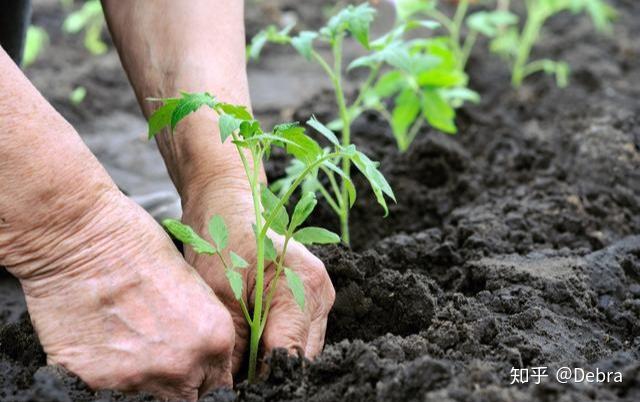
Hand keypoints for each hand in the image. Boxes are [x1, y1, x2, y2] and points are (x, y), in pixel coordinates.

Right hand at [6, 188, 234, 400]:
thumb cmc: (138, 246)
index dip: (203, 381)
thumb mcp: (192, 286)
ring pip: (146, 401)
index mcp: (215, 339)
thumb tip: (200, 359)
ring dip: (140, 383)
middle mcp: (183, 366)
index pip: (218, 387)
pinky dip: (103, 377)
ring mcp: (138, 379)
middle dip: (177, 388)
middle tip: (158, 362)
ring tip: (125, 349)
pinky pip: (104, 394)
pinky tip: (98, 346)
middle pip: (187, 400)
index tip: (191, 376)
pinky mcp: (95, 382)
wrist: (82, 238)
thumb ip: (201, 331)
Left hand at [181, 177, 335, 373]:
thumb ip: (235, 345)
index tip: (237, 387)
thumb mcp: (219, 295)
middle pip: (302, 357)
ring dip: (274, 360)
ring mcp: (321, 297)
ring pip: (302, 351)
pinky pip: (299, 336)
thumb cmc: (221, 239)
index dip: (264, 379)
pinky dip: (276, 346)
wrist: (227, 204)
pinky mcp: (312, 299)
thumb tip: (234, 387)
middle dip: (270, 372)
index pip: (290, 355)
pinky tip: (252, 345)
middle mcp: (321, 293)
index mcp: (304, 286)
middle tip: (236, 378)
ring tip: (241, 363)